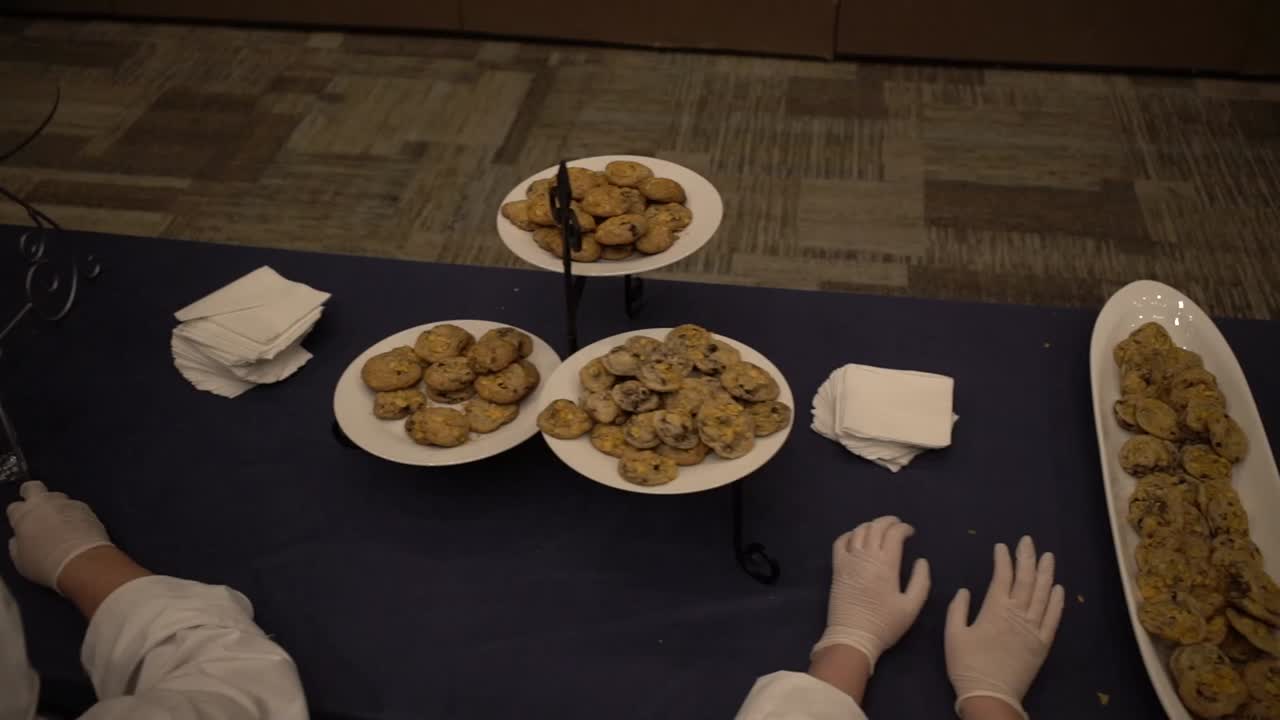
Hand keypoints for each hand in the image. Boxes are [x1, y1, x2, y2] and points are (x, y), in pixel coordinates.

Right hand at [6, 481, 112, 592]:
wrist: (82, 561)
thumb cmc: (47, 563)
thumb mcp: (21, 560)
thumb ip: (16, 545)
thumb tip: (18, 541)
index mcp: (23, 515)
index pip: (14, 507)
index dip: (17, 514)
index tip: (20, 522)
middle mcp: (45, 503)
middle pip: (33, 487)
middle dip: (32, 493)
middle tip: (35, 506)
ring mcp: (67, 503)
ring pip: (58, 497)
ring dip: (57, 506)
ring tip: (59, 524)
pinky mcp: (87, 508)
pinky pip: (77, 507)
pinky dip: (75, 514)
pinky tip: (76, 528)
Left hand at [812, 515, 930, 671]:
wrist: (853, 636)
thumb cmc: (885, 624)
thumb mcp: (911, 607)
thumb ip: (921, 581)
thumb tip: (921, 560)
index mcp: (886, 565)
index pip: (894, 534)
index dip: (903, 528)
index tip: (910, 532)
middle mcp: (866, 557)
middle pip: (875, 527)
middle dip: (888, 522)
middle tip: (897, 525)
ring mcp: (849, 561)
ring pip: (858, 531)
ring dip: (870, 526)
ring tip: (879, 529)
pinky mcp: (837, 568)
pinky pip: (840, 542)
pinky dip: (849, 535)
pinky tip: (856, 538)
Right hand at [945, 536, 1064, 719]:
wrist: (990, 694)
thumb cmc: (967, 665)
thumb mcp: (953, 635)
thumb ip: (958, 609)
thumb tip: (965, 590)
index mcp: (994, 610)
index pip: (1002, 577)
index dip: (1003, 559)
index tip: (1002, 546)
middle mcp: (1017, 614)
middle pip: (1026, 580)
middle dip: (1027, 558)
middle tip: (1028, 541)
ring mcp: (1033, 628)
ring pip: (1043, 594)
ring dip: (1045, 573)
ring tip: (1047, 556)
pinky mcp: (1043, 642)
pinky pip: (1053, 617)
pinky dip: (1057, 601)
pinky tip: (1058, 588)